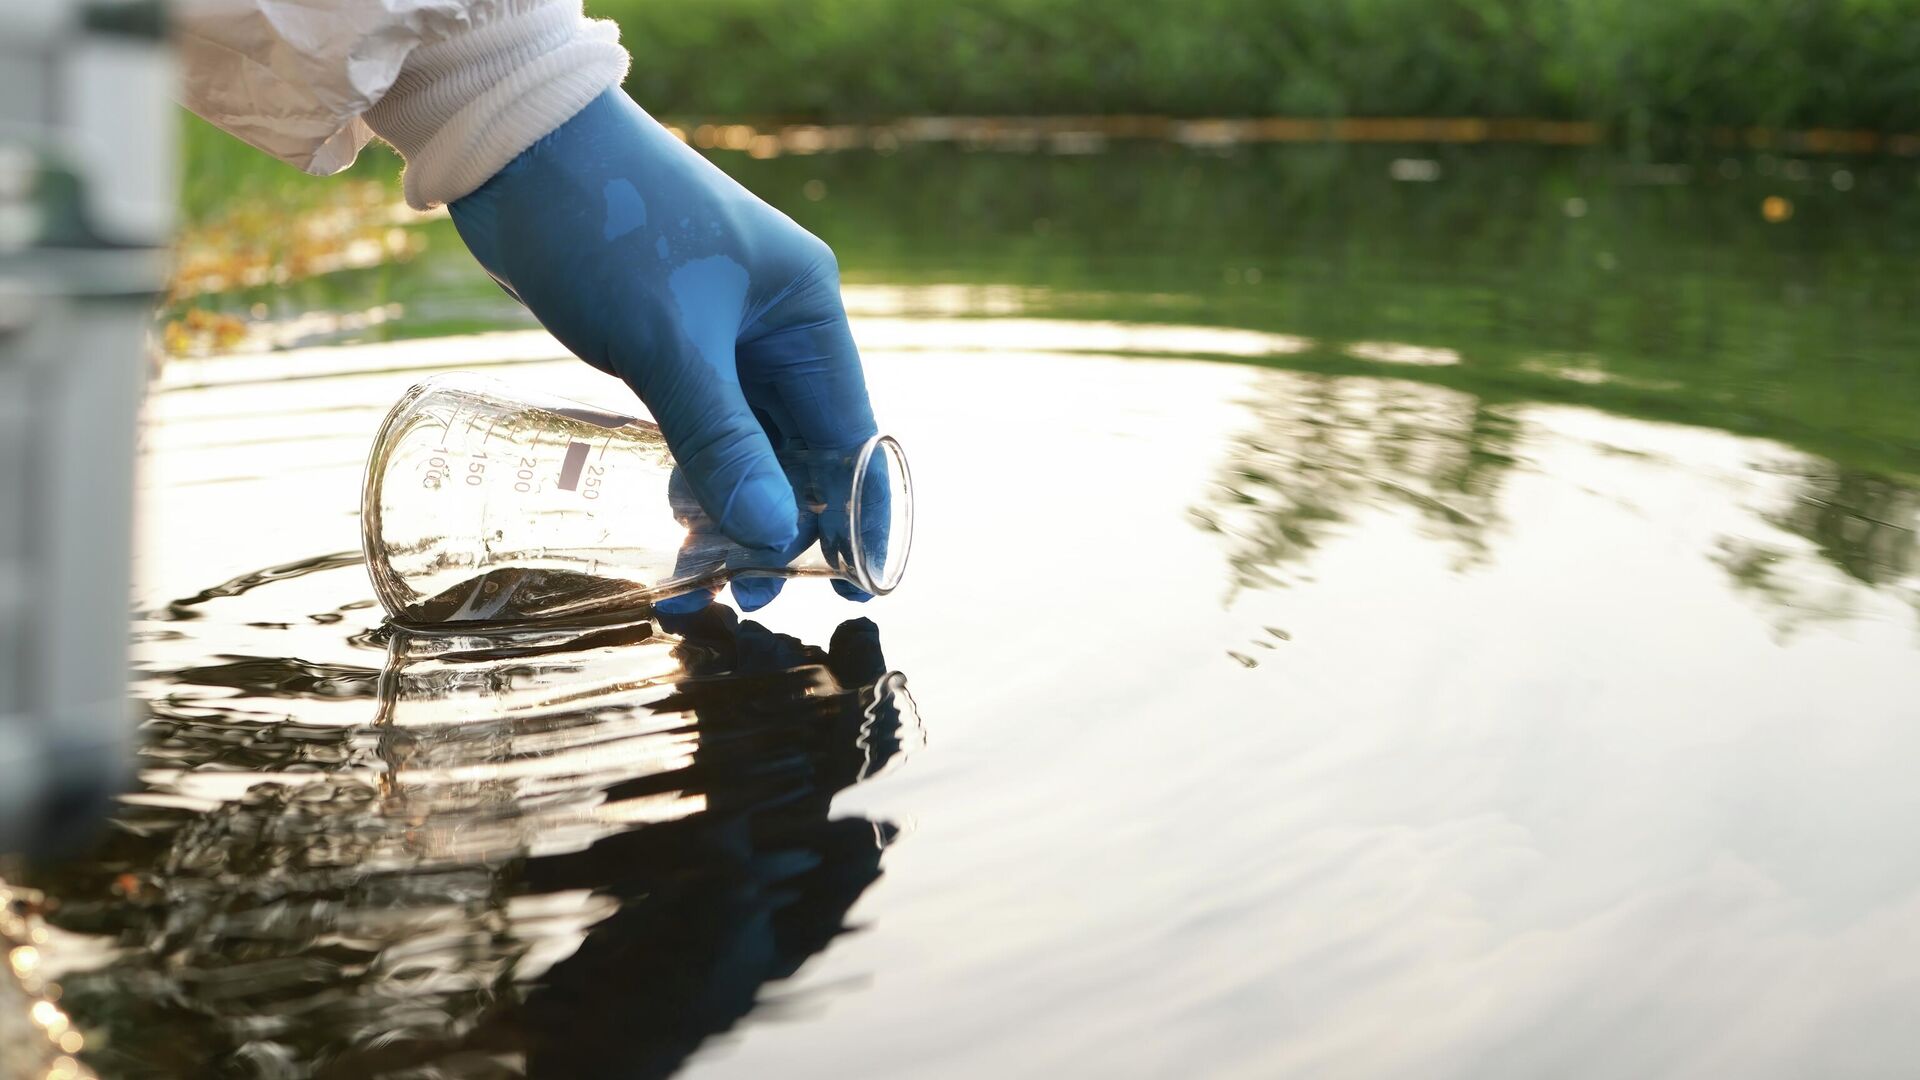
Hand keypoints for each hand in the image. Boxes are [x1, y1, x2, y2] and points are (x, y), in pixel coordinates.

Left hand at [448, 89, 876, 610]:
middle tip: (740, 592)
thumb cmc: (605, 224)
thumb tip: (774, 536)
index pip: (852, 431)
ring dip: (728, 507)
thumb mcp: (669, 343)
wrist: (513, 150)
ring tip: (695, 574)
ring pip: (746, 445)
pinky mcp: (669, 343)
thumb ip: (723, 442)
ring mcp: (722, 334)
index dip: (854, 512)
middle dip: (776, 524)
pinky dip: (691, 475)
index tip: (848, 585)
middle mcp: (776, 323)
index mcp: (806, 308)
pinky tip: (671, 522)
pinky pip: (698, 427)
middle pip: (799, 448)